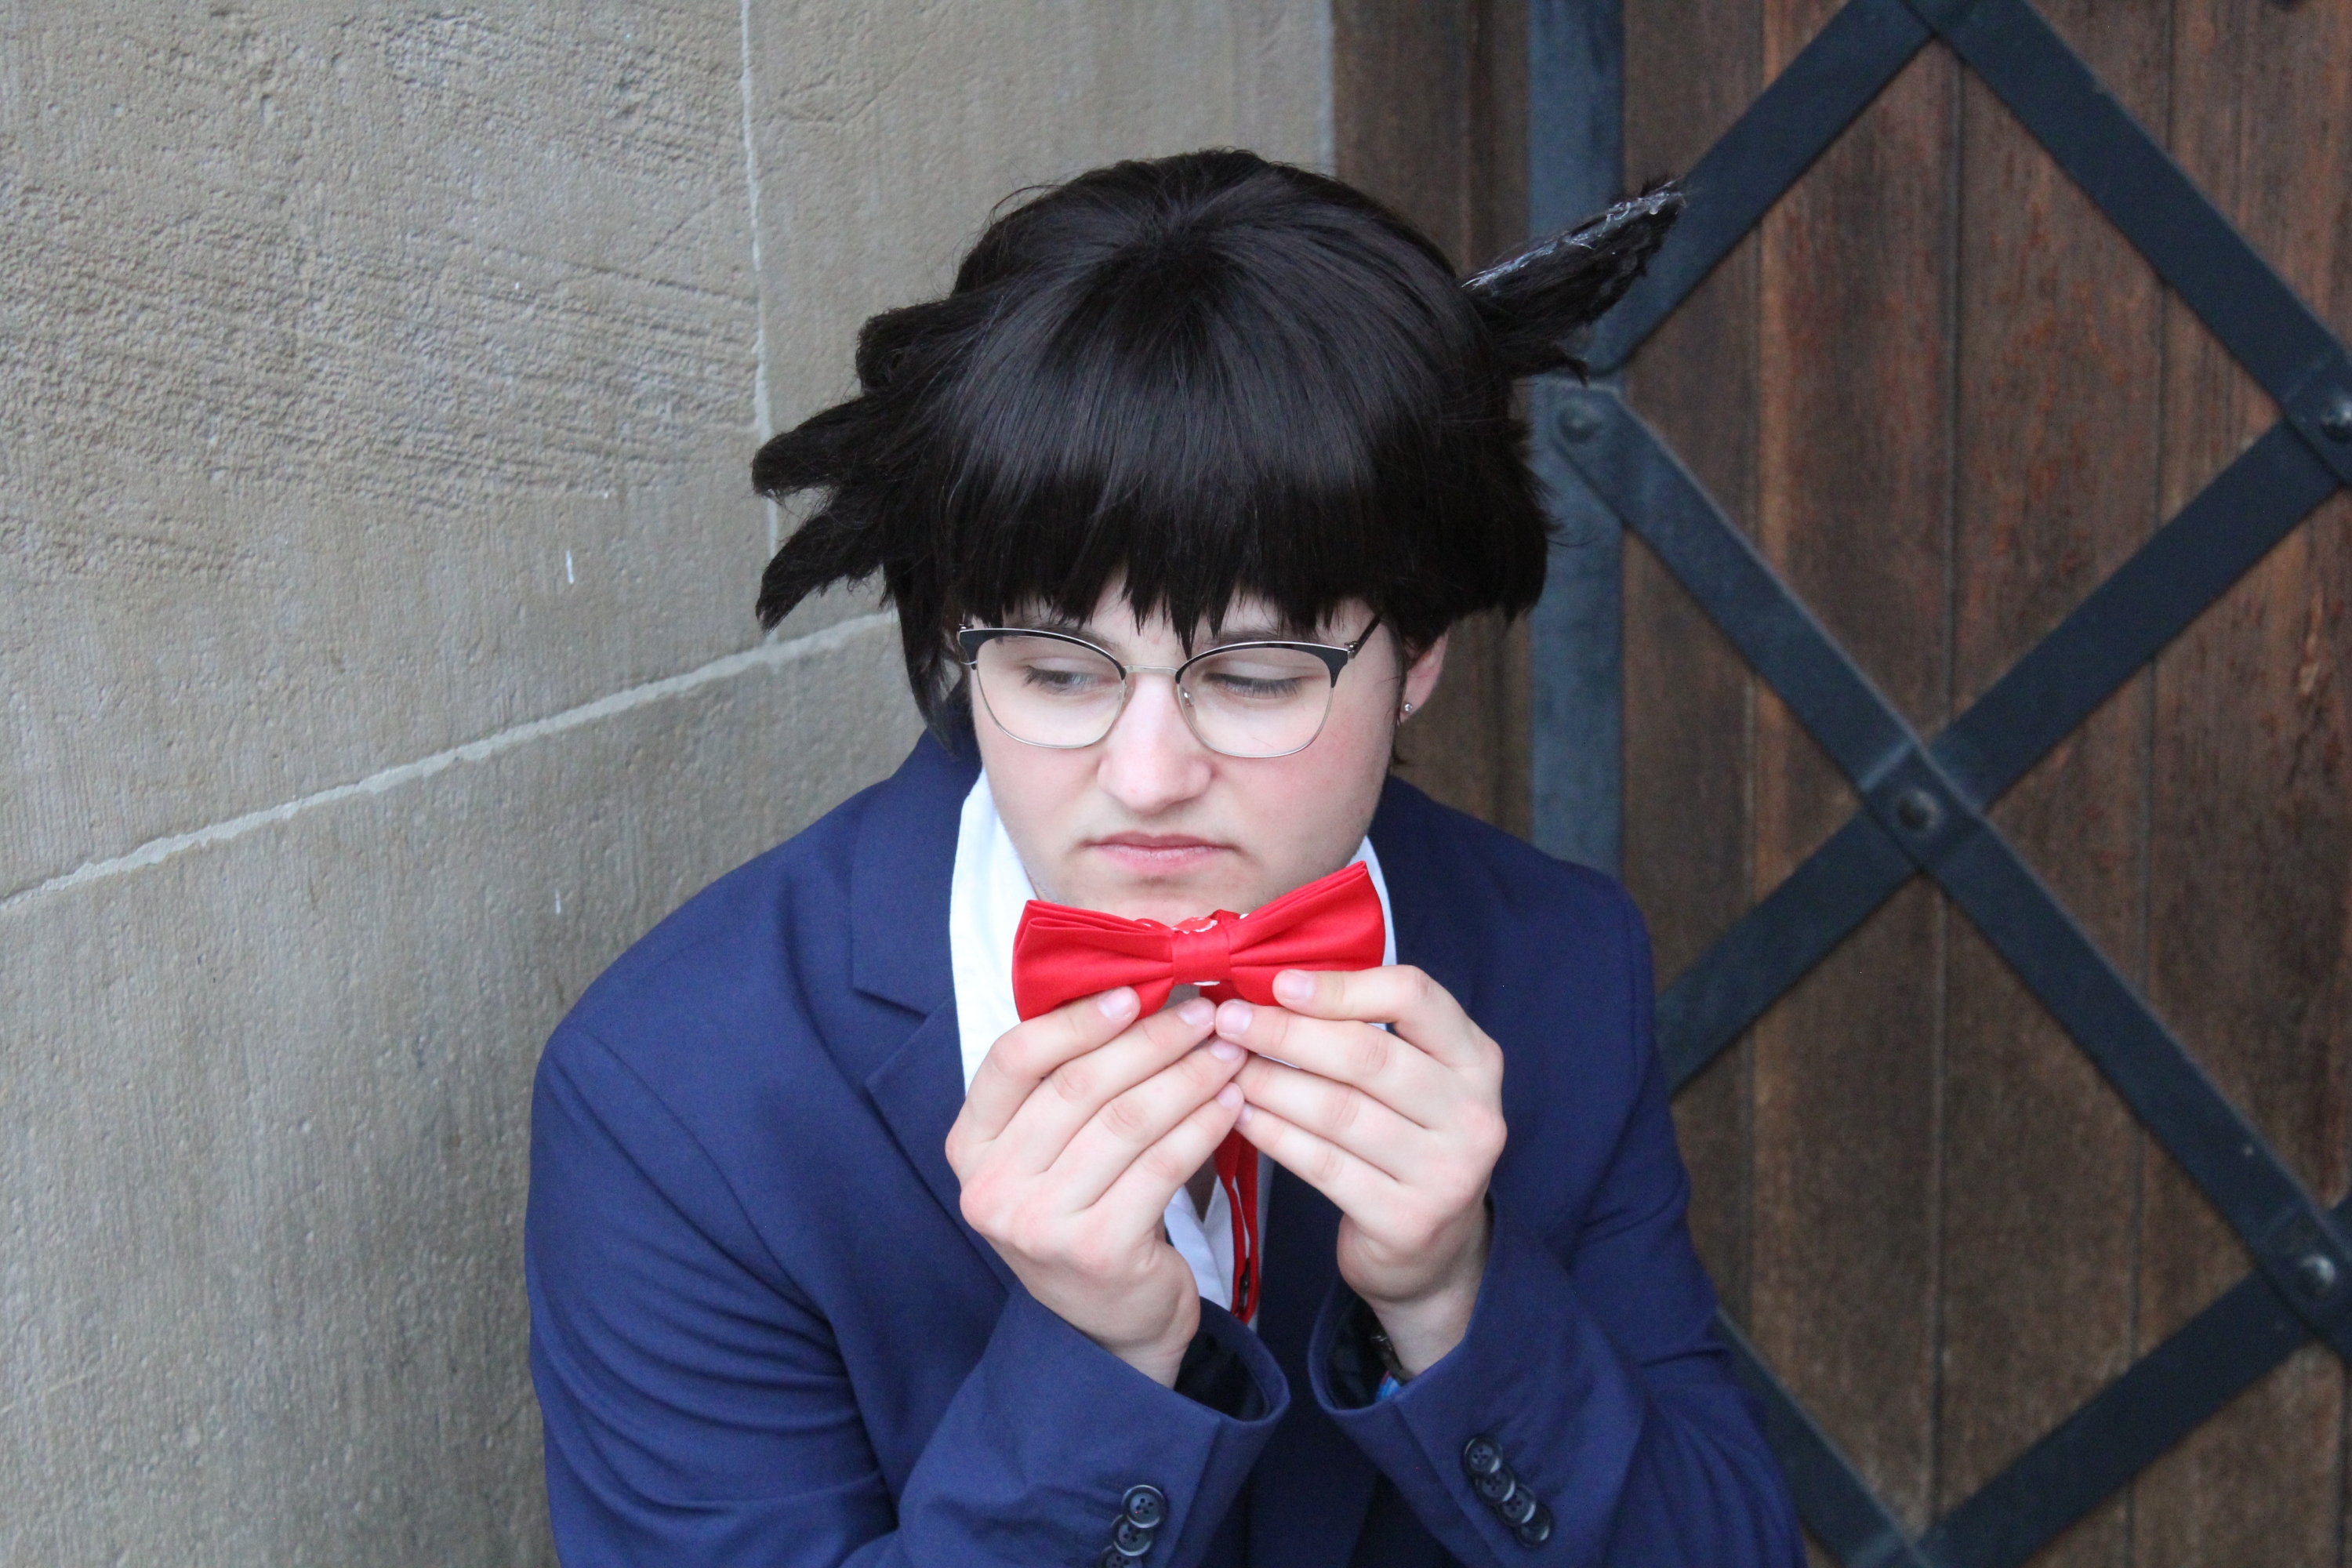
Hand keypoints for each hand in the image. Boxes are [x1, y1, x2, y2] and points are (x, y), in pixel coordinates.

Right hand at [945, 988, 1246, 1386]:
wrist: (1111, 1325)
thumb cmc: (1085, 1214)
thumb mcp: (1049, 1154)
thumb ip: (1064, 1085)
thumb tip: (1132, 992)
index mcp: (970, 1146)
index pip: (1013, 1059)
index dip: (1076, 1019)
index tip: (1135, 991)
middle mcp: (990, 1186)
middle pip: (1079, 1085)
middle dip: (1152, 1040)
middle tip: (1206, 1014)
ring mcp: (1039, 1223)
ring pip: (1126, 1121)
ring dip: (1187, 1076)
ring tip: (1229, 1051)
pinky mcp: (1095, 1250)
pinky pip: (1161, 1167)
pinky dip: (1203, 1127)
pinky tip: (1232, 1103)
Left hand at [1216, 967, 1504, 1376]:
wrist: (1432, 1251)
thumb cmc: (1406, 1140)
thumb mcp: (1413, 1078)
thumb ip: (1366, 1030)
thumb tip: (1274, 983)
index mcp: (1477, 1059)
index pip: (1414, 997)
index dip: (1340, 986)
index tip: (1278, 983)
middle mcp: (1473, 1113)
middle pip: (1367, 1055)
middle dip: (1286, 1033)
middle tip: (1229, 1022)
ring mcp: (1445, 1171)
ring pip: (1338, 1111)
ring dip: (1270, 1083)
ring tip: (1226, 1066)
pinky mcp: (1407, 1220)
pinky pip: (1324, 1165)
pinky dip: (1275, 1135)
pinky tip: (1241, 1116)